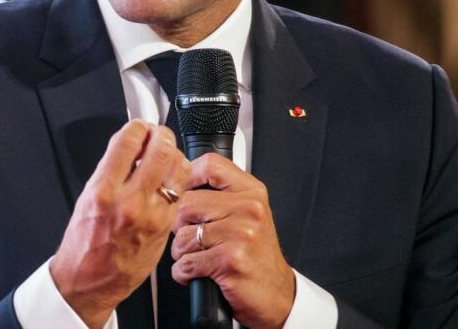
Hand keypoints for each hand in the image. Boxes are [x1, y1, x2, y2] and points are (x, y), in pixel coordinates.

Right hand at [50, 120, 191, 327]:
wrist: (89, 281)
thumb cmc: (84, 243)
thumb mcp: (87, 197)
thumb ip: (110, 169)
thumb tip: (130, 145)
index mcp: (103, 190)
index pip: (128, 141)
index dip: (137, 126)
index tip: (139, 127)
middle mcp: (129, 201)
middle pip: (160, 150)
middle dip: (161, 135)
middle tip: (157, 135)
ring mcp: (152, 215)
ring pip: (178, 169)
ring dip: (174, 155)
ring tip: (165, 155)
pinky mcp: (165, 227)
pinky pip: (180, 192)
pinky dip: (177, 179)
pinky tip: (168, 180)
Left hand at [170, 153, 295, 328]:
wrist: (277, 293)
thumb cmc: (256, 254)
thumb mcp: (248, 213)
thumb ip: (221, 193)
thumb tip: (180, 179)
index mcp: (251, 192)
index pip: (210, 165)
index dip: (188, 178)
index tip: (184, 194)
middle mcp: (249, 209)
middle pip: (187, 203)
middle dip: (180, 226)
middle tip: (192, 238)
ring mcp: (241, 234)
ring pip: (182, 236)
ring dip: (182, 253)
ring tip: (199, 257)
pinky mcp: (230, 261)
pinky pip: (186, 263)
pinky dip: (184, 273)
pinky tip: (199, 273)